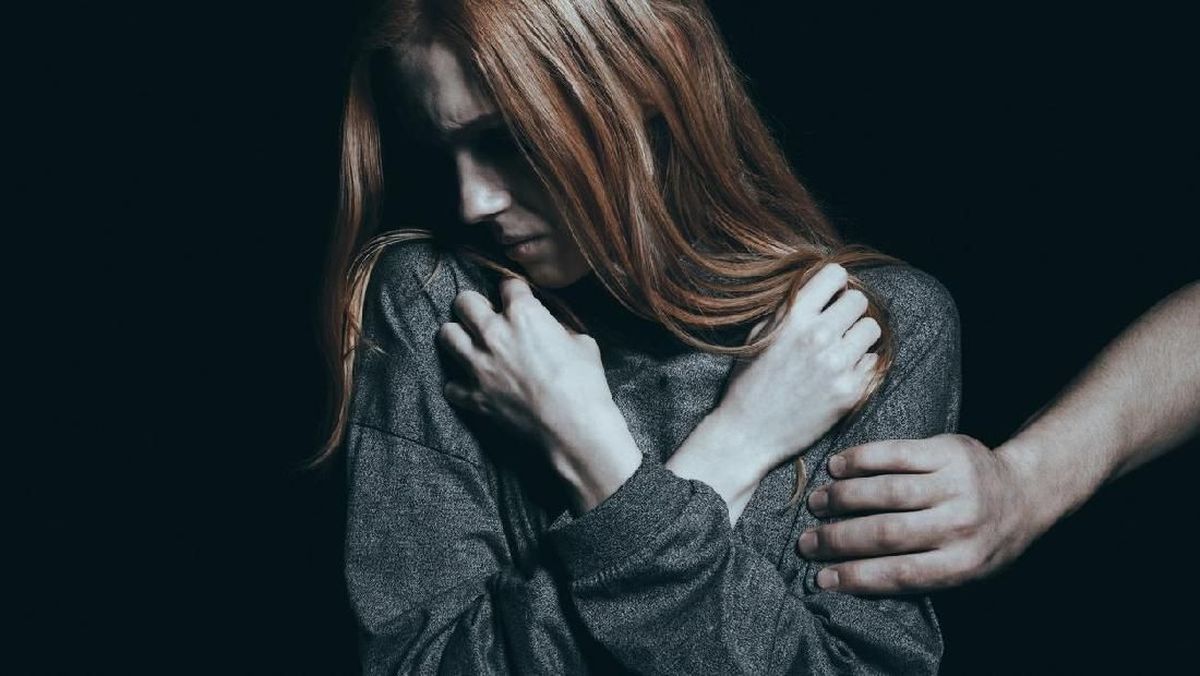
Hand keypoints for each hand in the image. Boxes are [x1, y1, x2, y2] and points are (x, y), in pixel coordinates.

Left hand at [437, 277, 641, 510]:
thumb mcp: (581, 342)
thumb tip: (549, 328)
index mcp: (523, 314)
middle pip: (464, 301)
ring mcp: (478, 365)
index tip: (517, 298)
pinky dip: (460, 384)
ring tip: (470, 343)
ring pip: (446, 335)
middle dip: (474, 305)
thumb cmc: (584, 383)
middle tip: (485, 316)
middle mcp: (493, 333)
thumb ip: (557, 328)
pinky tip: (473, 384)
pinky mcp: (473, 395)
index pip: (507, 284)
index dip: (514, 291)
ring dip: (458, 336)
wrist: (573, 425)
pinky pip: (451, 385)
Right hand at [711, 263, 881, 476]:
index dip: (834, 284)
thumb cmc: (749, 382)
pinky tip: (839, 374)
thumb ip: (789, 308)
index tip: (829, 297)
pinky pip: (873, 361)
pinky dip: (859, 365)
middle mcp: (818, 336)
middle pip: (859, 300)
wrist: (748, 433)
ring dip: (858, 336)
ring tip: (840, 349)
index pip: (836, 274)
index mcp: (793, 317)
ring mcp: (838, 364)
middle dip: (848, 310)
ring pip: (872, 329)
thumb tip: (819, 285)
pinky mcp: (851, 391)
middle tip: (836, 326)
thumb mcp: (759, 334)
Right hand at [797, 434, 1037, 593]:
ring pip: (887, 492)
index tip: (821, 579)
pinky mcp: (948, 451)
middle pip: (887, 533)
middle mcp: (961, 525)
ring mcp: (955, 485)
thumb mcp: (962, 569)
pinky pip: (897, 453)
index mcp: (963, 564)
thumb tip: (849, 579)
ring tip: (817, 503)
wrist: (1024, 492)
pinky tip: (837, 466)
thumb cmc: (982, 540)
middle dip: (838, 539)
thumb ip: (917, 573)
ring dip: (843, 498)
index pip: (899, 574)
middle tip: (807, 542)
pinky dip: (861, 460)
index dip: (856, 577)